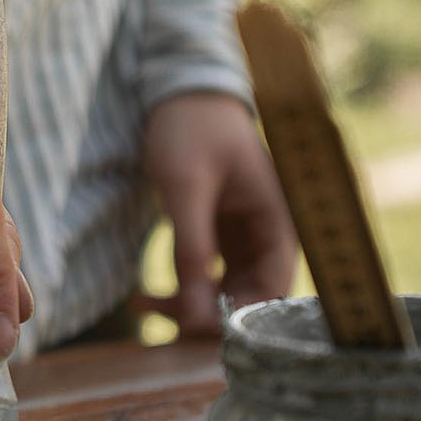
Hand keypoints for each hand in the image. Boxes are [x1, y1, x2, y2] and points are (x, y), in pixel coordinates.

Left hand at [137, 92, 296, 337]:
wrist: (178, 91)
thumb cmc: (190, 127)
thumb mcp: (186, 187)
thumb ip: (192, 248)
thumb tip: (196, 314)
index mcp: (277, 220)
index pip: (276, 290)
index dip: (244, 318)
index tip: (199, 329)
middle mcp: (266, 233)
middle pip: (250, 296)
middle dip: (208, 317)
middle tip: (164, 325)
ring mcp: (241, 235)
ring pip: (223, 291)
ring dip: (188, 306)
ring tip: (142, 307)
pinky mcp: (217, 234)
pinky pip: (204, 275)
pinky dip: (178, 288)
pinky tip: (142, 296)